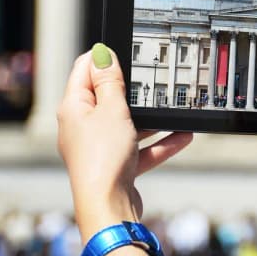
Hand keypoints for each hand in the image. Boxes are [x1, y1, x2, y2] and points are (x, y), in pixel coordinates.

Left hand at [57, 44, 192, 238]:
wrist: (108, 206)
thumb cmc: (102, 159)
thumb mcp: (111, 110)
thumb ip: (110, 82)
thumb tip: (102, 53)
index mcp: (73, 108)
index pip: (83, 71)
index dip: (102, 58)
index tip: (124, 49)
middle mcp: (82, 127)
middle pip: (107, 98)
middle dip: (132, 89)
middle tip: (152, 77)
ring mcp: (99, 148)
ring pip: (128, 125)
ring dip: (152, 119)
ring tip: (174, 110)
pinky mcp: (116, 166)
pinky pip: (141, 149)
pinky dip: (160, 143)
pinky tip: (183, 137)